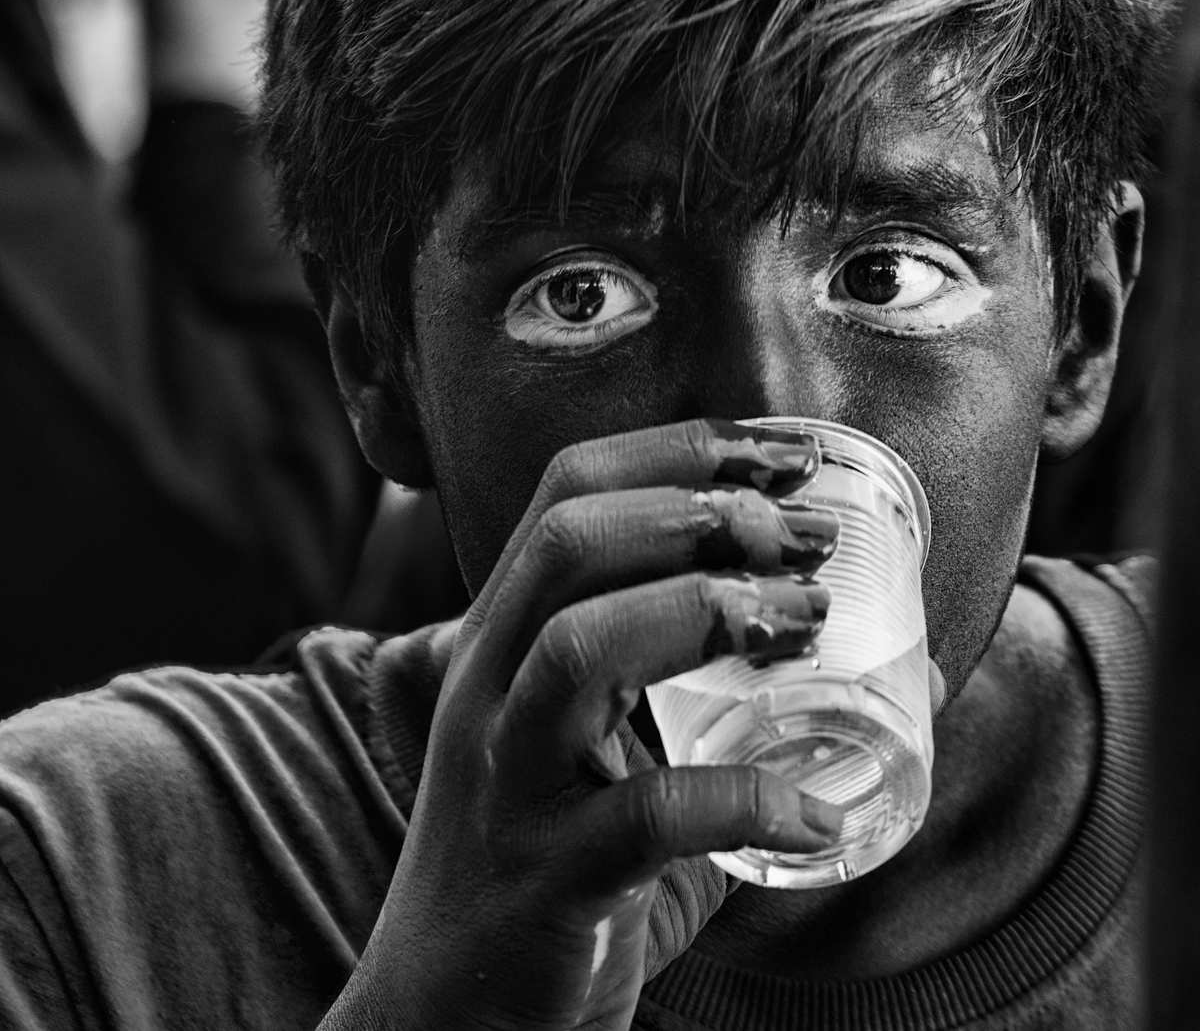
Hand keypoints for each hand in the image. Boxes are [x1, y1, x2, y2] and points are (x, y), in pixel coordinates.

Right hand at [329, 419, 843, 1030]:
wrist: (444, 1020)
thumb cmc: (559, 876)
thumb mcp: (626, 770)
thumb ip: (738, 724)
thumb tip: (904, 680)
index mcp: (505, 640)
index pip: (569, 492)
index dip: (678, 449)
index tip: (787, 450)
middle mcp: (490, 688)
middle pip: (567, 541)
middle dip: (699, 508)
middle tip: (810, 534)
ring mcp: (507, 779)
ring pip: (577, 648)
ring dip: (705, 610)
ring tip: (808, 621)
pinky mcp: (542, 876)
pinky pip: (643, 818)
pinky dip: (744, 800)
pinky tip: (819, 816)